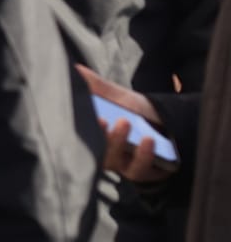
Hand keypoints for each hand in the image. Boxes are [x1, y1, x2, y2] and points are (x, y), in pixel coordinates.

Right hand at [77, 65, 176, 182]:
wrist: (168, 126)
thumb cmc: (135, 112)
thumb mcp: (116, 96)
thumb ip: (95, 85)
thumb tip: (74, 68)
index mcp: (92, 135)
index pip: (78, 135)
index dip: (76, 128)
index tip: (80, 114)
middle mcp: (102, 152)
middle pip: (93, 149)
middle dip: (98, 135)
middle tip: (103, 119)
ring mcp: (121, 165)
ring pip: (113, 161)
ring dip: (118, 142)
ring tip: (125, 122)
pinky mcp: (142, 172)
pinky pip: (139, 169)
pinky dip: (143, 154)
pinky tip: (148, 140)